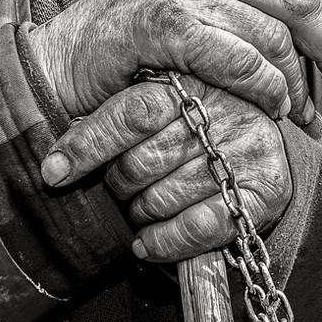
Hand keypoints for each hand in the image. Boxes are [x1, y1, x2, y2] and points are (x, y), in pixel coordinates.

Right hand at [27, 0, 321, 123]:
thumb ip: (237, 15)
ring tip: (305, 112)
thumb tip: (300, 39)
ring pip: (273, 33)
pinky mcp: (165, 25)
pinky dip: (265, 86)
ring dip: (300, 80)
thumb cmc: (126, 50)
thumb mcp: (187, 17)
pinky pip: (239, 58)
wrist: (57, 62)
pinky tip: (272, 107)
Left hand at [41, 76, 289, 261]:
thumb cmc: (191, 125)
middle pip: (145, 159)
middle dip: (118, 183)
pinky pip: (200, 227)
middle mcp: (227, 109)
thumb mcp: (161, 98)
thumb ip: (122, 109)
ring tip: (137, 209)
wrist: (260, 145)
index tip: (53, 171)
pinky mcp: (268, 191)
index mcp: (194, 80)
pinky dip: (165, 241)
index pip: (133, 112)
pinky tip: (147, 241)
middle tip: (116, 187)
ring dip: (139, 213)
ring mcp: (250, 149)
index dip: (89, 144)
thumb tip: (58, 152)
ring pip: (167, 195)